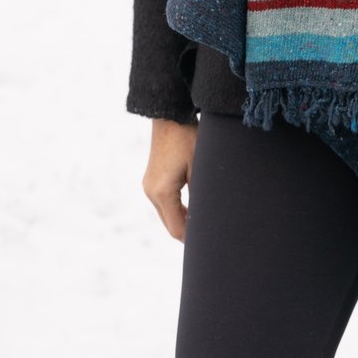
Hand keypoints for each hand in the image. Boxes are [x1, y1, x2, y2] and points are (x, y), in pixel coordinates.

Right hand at [142, 117, 198, 241]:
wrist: (170, 113)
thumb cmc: (187, 137)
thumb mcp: (199, 166)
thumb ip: (201, 194)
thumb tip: (207, 215)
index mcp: (162, 192)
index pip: (176, 228)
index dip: (191, 239)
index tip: (208, 243)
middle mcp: (151, 191)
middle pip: (169, 224)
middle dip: (186, 232)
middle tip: (208, 236)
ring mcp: (149, 185)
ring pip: (166, 214)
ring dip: (182, 219)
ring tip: (202, 222)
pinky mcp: (152, 178)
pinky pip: (163, 202)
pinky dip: (176, 208)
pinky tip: (192, 208)